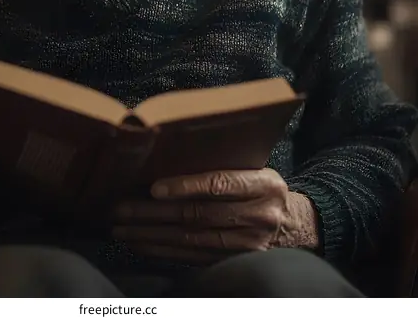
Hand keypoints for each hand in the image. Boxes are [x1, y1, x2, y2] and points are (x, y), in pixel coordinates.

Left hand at [113, 168, 318, 263]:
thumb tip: (171, 156)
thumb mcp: (257, 168)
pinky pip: (194, 257)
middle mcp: (259, 216)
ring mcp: (248, 244)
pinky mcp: (236, 262)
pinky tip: (142, 244)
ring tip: (123, 227)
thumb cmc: (264, 188)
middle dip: (154, 213)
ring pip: (191, 240)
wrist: (296, 225)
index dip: (185, 187)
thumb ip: (224, 165)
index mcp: (264, 184)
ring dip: (152, 234)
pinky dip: (164, 250)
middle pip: (198, 215)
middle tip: (122, 208)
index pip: (219, 185)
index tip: (153, 188)